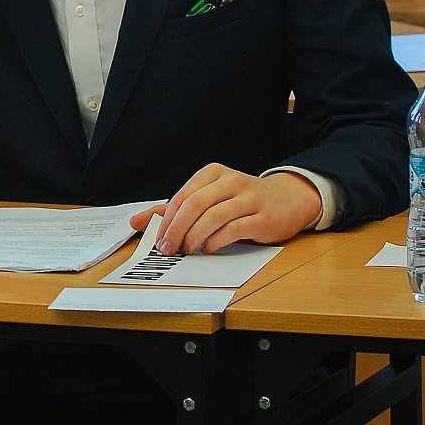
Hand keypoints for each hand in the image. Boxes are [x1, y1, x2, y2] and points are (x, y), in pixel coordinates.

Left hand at [130, 165, 320, 254]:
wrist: (288, 199)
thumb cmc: (242, 200)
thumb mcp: (210, 197)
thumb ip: (174, 210)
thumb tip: (136, 222)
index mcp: (213, 174)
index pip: (182, 196)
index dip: (166, 220)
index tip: (157, 239)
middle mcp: (231, 182)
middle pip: (194, 205)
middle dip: (176, 229)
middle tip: (167, 248)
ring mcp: (249, 199)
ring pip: (213, 217)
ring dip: (194, 237)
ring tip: (187, 250)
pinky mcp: (263, 218)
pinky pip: (234, 229)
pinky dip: (216, 241)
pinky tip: (209, 249)